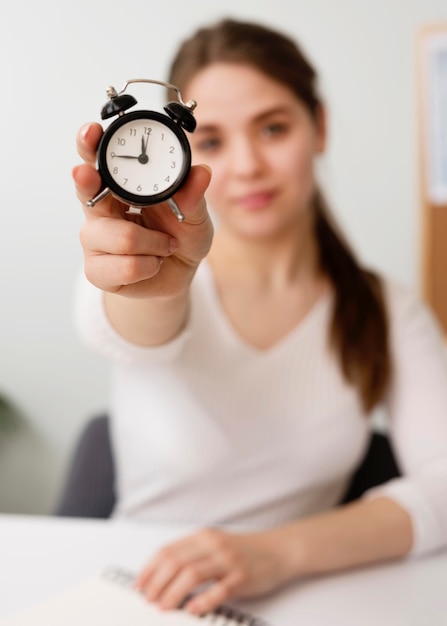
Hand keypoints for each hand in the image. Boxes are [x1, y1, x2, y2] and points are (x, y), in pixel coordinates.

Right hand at [72, 122, 212, 298]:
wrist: (178, 274)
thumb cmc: (181, 236)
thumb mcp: (195, 214)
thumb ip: (194, 196)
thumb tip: (202, 172)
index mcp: (120, 186)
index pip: (98, 160)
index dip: (91, 145)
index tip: (92, 132)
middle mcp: (101, 209)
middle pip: (85, 188)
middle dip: (86, 180)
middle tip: (86, 173)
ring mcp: (95, 240)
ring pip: (122, 237)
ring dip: (155, 243)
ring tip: (165, 245)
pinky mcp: (97, 270)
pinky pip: (127, 266)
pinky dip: (151, 265)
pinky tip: (153, 263)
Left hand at [135, 528, 291, 615]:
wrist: (278, 550)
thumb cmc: (244, 551)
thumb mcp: (215, 545)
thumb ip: (192, 554)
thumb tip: (162, 575)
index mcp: (203, 537)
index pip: (168, 550)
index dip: (150, 569)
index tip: (140, 585)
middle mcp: (213, 545)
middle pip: (176, 561)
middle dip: (157, 582)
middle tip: (148, 599)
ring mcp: (228, 560)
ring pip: (192, 573)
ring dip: (173, 591)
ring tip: (163, 606)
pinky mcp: (242, 577)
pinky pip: (219, 589)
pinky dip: (203, 600)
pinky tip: (192, 609)